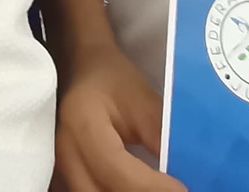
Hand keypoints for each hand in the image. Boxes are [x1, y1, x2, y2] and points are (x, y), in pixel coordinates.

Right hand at [53, 44, 184, 191]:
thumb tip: (186, 176)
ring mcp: (62, 169)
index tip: (183, 189)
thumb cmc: (115, 80)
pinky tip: (140, 188)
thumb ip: (161, 138)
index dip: (152, 187)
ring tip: (160, 188)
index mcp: (83, 126)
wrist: (84, 70)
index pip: (116, 170)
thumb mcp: (143, 101)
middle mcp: (65, 153)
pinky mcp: (67, 178)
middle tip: (173, 191)